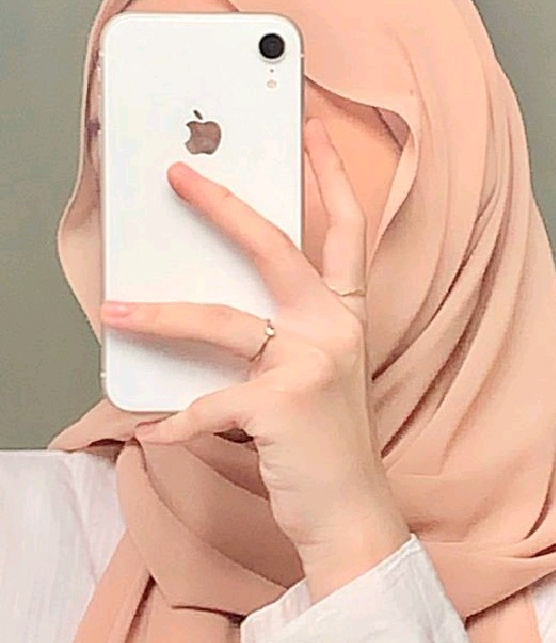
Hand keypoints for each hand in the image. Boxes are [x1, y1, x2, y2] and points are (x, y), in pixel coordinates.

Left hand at [99, 117, 409, 581]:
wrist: (350, 508)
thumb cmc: (330, 440)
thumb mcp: (320, 374)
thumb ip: (283, 336)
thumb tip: (217, 307)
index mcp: (347, 319)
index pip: (346, 233)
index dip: (332, 179)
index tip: (314, 134)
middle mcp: (334, 331)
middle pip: (276, 250)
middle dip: (225, 208)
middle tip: (180, 177)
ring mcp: (311, 365)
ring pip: (221, 322)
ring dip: (162, 315)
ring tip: (118, 310)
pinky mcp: (280, 405)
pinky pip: (208, 405)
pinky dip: (176, 422)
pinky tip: (153, 432)